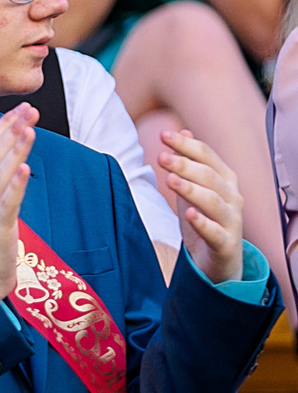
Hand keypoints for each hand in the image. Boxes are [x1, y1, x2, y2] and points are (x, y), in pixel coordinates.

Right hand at [0, 103, 38, 298]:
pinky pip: (7, 202)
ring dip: (16, 149)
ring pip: (1, 172)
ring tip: (30, 130)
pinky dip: (17, 184)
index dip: (5, 125)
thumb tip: (16, 154)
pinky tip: (26, 169)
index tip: (22, 107)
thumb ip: (1, 177)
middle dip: (13, 129)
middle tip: (31, 110)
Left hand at [159, 129, 248, 285]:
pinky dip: (203, 223)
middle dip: (185, 164)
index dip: (186, 145)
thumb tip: (181, 131)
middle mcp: (232, 198)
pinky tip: (189, 214)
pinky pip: (216, 232)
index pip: (207, 156)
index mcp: (224, 181)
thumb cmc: (203, 220)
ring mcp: (231, 221)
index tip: (163, 135)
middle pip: (209, 176)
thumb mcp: (192, 188)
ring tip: (170, 180)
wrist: (216, 261)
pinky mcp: (226, 244)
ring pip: (214, 201)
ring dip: (192, 189)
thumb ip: (188, 162)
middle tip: (161, 156)